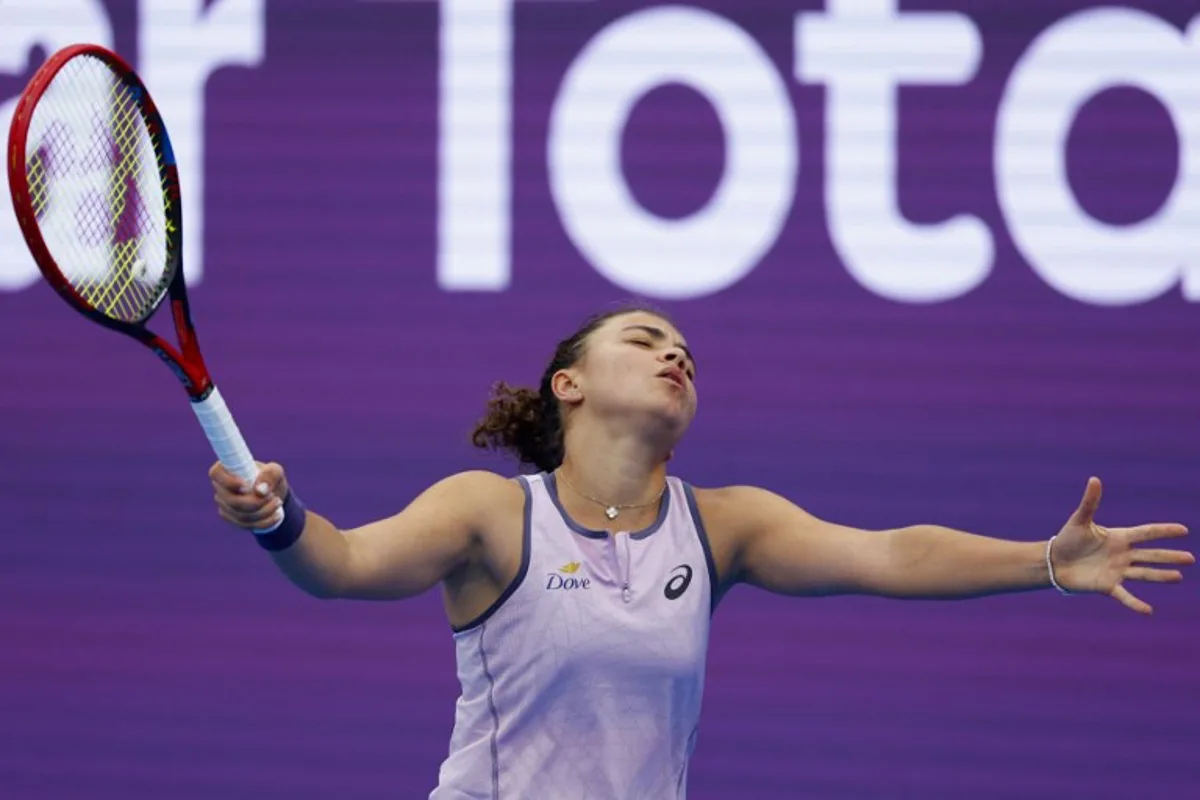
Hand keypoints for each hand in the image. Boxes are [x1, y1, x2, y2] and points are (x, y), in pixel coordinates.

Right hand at [209, 460, 289, 530]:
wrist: (273, 494)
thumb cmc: (270, 477)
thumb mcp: (275, 471)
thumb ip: (270, 474)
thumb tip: (260, 491)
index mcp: (226, 469)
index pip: (216, 474)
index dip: (228, 482)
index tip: (247, 485)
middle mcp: (221, 488)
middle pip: (231, 501)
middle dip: (255, 502)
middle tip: (273, 497)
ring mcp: (224, 505)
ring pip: (240, 515)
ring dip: (263, 512)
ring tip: (277, 502)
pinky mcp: (232, 518)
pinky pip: (245, 525)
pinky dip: (264, 522)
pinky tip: (275, 515)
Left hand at [1050, 477, 1193, 613]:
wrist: (1053, 562)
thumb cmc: (1067, 539)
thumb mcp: (1080, 520)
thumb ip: (1090, 502)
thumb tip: (1094, 479)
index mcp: (1118, 537)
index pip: (1146, 533)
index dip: (1163, 531)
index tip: (1183, 530)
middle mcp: (1122, 555)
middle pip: (1151, 555)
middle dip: (1170, 557)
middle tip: (1190, 558)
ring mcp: (1117, 571)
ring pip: (1144, 573)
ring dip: (1161, 576)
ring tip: (1178, 576)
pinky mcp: (1107, 585)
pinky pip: (1125, 595)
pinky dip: (1135, 603)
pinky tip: (1148, 610)